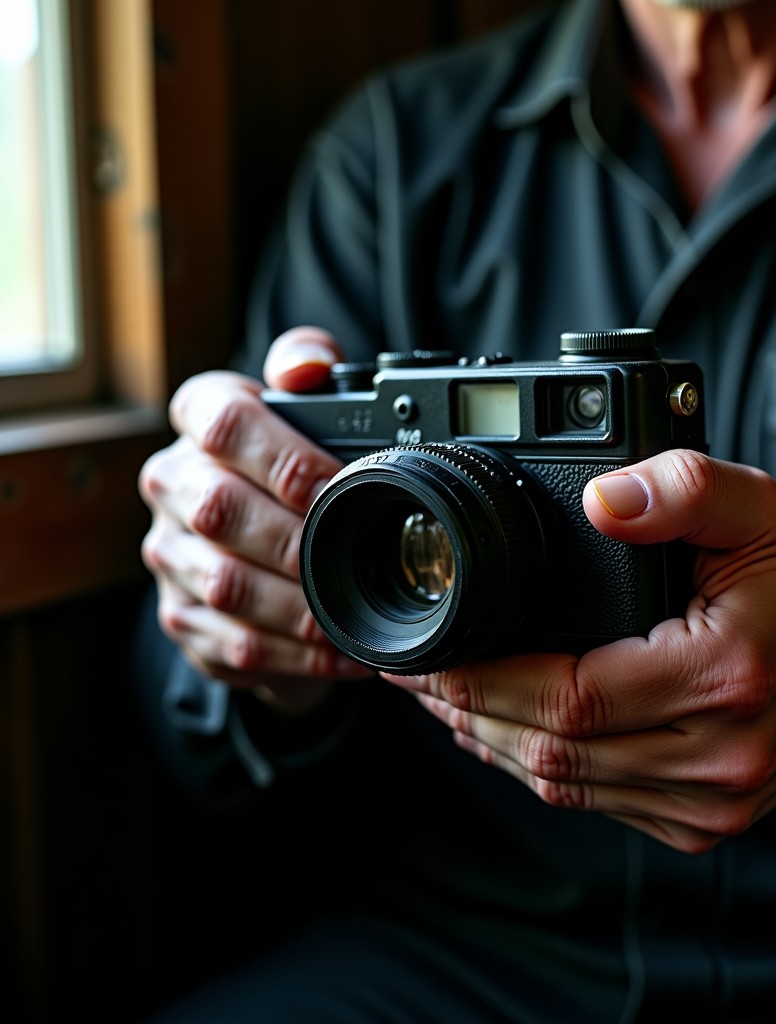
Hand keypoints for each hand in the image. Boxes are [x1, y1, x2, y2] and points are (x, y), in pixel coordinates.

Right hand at [139, 326, 373, 710]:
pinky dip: (298, 654)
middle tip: (356, 557)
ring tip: (356, 614)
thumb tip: (308, 367)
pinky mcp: (182, 617)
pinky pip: (236, 643)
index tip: (336, 483)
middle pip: (220, 510)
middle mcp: (173, 484)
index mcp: (200, 421)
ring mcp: (169, 555)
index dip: (282, 455)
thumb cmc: (290, 468)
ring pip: (226, 585)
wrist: (263, 545)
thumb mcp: (302, 409)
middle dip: (297, 539)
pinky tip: (344, 653)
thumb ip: (308, 369)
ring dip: (300, 606)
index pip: (220, 419)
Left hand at [382, 450, 775, 852]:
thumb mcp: (757, 509)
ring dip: (491, 742)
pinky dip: (533, 768)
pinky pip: (591, 803)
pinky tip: (498, 734)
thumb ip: (684, 488)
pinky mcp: (695, 821)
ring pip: (564, 785)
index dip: (489, 682)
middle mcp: (718, 756)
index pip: (574, 698)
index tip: (433, 656)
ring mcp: (707, 802)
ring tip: (441, 699)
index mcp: (724, 676)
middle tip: (414, 675)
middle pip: (555, 751)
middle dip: (470, 712)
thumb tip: (605, 499)